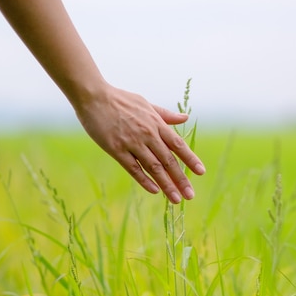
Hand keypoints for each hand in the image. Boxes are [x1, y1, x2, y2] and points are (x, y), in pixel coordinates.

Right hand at [75, 84, 205, 203]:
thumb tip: (185, 118)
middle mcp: (147, 134)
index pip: (178, 145)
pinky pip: (133, 168)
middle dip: (181, 179)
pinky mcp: (116, 149)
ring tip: (175, 198)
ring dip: (166, 184)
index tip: (200, 172)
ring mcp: (132, 142)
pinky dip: (144, 180)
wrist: (94, 96)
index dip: (190, 159)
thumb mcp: (146, 103)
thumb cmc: (120, 99)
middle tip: (190, 195)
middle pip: (168, 160)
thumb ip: (165, 115)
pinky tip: (154, 190)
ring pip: (153, 167)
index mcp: (156, 123)